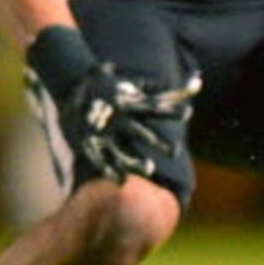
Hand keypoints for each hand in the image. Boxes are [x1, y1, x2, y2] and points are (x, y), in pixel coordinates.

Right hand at [28, 26, 198, 184]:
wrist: (70, 84)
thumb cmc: (109, 86)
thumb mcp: (132, 84)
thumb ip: (159, 90)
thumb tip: (193, 83)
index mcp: (129, 102)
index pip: (155, 107)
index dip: (171, 110)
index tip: (189, 113)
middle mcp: (117, 117)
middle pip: (140, 131)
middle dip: (157, 141)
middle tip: (175, 151)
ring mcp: (102, 131)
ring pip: (121, 148)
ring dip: (135, 160)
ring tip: (150, 170)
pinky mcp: (88, 141)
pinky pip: (100, 158)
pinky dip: (110, 170)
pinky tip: (122, 181)